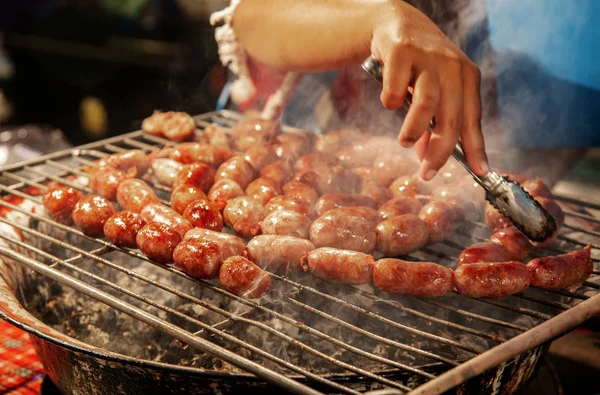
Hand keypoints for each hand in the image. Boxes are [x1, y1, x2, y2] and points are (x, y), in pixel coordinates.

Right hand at [370, 0, 487, 179]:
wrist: (396, 23)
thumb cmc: (418, 65)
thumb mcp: (431, 92)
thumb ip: (432, 124)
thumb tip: (426, 157)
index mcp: (467, 77)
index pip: (473, 120)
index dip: (476, 149)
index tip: (480, 172)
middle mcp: (453, 66)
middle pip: (452, 118)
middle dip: (440, 152)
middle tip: (426, 173)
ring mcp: (428, 57)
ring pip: (427, 105)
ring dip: (414, 130)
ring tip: (404, 142)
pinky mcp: (402, 51)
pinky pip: (395, 90)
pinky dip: (390, 102)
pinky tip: (389, 101)